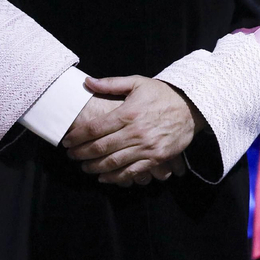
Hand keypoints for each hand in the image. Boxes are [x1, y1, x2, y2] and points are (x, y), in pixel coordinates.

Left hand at [65, 76, 198, 185]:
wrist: (192, 106)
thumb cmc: (162, 94)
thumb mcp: (138, 83)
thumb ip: (111, 84)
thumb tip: (88, 82)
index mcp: (128, 113)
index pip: (95, 128)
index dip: (77, 136)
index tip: (67, 141)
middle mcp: (135, 132)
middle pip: (100, 147)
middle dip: (81, 153)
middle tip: (71, 155)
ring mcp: (146, 147)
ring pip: (113, 162)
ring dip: (94, 167)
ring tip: (84, 167)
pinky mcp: (156, 158)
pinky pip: (131, 172)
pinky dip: (115, 177)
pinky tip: (104, 177)